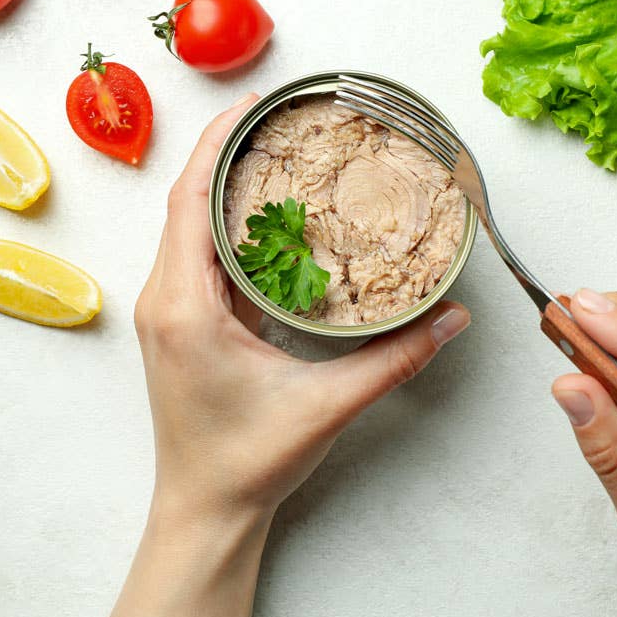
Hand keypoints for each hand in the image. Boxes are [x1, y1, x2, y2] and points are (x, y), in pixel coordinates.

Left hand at [96, 96, 470, 616]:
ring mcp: (168, 310)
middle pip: (187, 201)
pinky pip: (198, 253)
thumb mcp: (327, 406)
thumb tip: (452, 318)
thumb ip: (395, 359)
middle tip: (281, 117)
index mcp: (185, 307)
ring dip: (226, 185)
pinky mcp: (181, 322)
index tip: (256, 105)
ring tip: (278, 152)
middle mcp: (165, 299)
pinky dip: (228, 223)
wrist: (206, 511)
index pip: (190, 200)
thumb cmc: (247, 463)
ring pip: (189, 225)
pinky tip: (268, 213)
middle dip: (228, 151)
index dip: (219, 144)